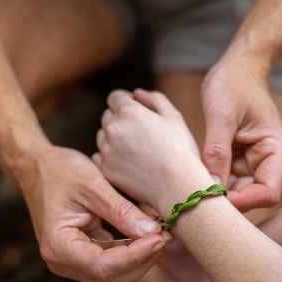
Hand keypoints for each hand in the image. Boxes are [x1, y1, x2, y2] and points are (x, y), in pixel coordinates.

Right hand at [22, 144, 172, 281]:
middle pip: (111, 278)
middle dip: (143, 261)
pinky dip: (131, 252)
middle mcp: (61, 262)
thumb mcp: (93, 185)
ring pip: (114, 275)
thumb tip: (153, 233)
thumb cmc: (60, 170)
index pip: (104, 266)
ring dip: (140, 259)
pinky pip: (111, 263)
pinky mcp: (81, 255)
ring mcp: (70, 262)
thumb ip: (122, 212)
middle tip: (168, 235)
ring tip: (163, 233)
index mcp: (58, 246)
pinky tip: (149, 235)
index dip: (137, 256)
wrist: (37, 166)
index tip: (161, 238)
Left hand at [94, 89, 211, 212]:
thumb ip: (154, 99)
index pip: (115, 97)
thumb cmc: (180, 151)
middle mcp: (113, 128)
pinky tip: (129, 163)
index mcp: (128, 111)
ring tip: (136, 151)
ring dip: (114, 139)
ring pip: (102, 137)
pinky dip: (110, 157)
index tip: (137, 113)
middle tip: (141, 135)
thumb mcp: (174, 117)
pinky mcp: (105, 169)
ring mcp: (107, 150)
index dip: (126, 102)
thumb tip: (136, 94)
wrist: (178, 187)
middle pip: (107, 116)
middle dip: (120, 121)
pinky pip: (100, 156)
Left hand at [201, 57, 281, 210]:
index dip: (243, 202)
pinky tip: (191, 181)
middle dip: (225, 202)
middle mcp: (268, 161)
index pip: (268, 192)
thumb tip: (212, 186)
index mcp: (276, 150)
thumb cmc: (233, 84)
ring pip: (236, 194)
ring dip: (215, 195)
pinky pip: (225, 182)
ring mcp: (253, 163)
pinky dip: (210, 184)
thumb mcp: (221, 114)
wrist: (236, 69)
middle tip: (194, 200)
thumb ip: (217, 150)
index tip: (213, 199)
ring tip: (189, 191)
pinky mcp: (238, 162)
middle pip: (251, 198)